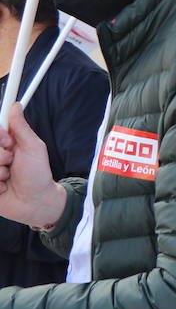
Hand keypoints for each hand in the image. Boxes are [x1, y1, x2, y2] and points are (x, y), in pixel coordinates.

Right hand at [0, 105, 65, 230]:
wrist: (36, 202)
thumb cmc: (38, 175)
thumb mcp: (34, 148)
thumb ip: (22, 128)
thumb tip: (15, 106)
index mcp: (4, 144)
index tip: (8, 142)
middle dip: (0, 156)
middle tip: (12, 162)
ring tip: (9, 177)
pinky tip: (3, 188)